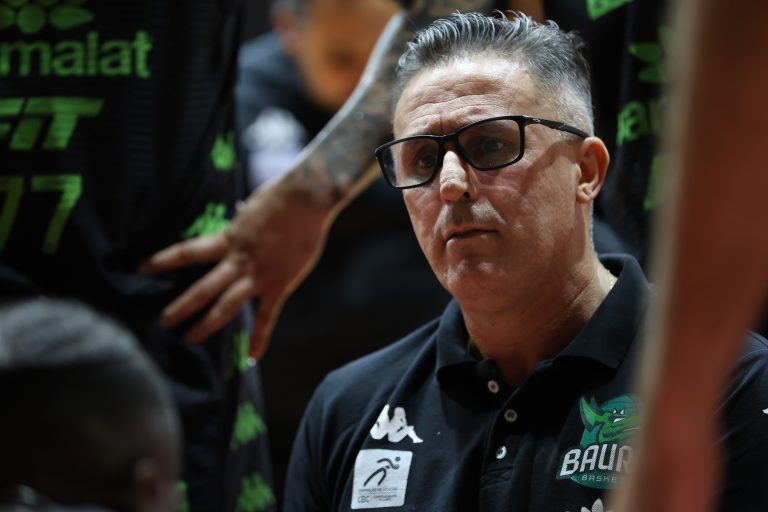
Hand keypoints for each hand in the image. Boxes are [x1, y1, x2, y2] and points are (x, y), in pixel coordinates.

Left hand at [140, 175, 331, 358]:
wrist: (306, 199)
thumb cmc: (280, 196)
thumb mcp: (251, 208)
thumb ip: (242, 223)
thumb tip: (238, 218)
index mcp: (228, 239)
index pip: (187, 252)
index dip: (162, 261)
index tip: (141, 269)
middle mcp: (238, 261)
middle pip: (202, 288)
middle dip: (181, 307)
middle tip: (163, 323)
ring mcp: (257, 275)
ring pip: (226, 306)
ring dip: (206, 324)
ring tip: (189, 340)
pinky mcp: (278, 284)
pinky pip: (266, 317)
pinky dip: (259, 338)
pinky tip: (250, 357)